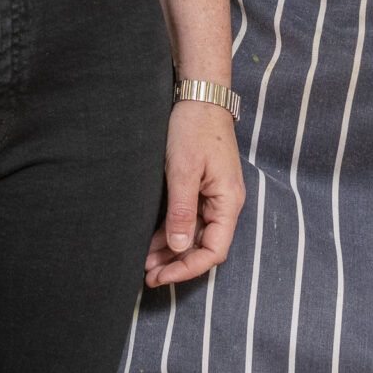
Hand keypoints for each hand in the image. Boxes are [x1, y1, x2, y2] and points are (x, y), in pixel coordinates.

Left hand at [145, 101, 245, 289]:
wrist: (199, 96)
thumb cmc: (194, 128)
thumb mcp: (183, 170)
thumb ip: (182, 211)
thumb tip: (179, 247)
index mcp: (228, 202)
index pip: (214, 251)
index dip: (188, 268)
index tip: (162, 276)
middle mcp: (224, 203)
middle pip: (203, 246)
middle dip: (176, 264)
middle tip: (147, 275)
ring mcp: (213, 196)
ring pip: (194, 235)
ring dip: (171, 250)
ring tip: (144, 262)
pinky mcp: (201, 188)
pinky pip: (188, 219)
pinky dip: (171, 232)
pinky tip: (151, 241)